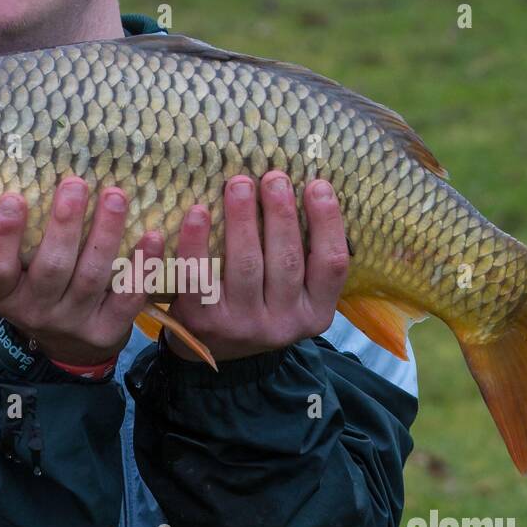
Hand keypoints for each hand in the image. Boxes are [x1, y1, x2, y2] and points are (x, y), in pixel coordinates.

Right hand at [0, 177, 163, 366]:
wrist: (67, 346)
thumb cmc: (38, 289)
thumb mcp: (14, 273)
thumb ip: (15, 241)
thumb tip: (21, 177)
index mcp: (4, 295)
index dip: (3, 236)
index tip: (13, 198)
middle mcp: (35, 312)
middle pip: (52, 268)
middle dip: (65, 224)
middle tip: (76, 184)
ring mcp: (72, 323)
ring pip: (92, 276)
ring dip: (106, 234)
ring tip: (115, 197)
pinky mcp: (106, 331)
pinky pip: (126, 297)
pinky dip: (141, 266)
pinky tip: (152, 237)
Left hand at [164, 172, 348, 362]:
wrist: (213, 350)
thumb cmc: (259, 303)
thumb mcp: (293, 292)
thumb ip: (302, 255)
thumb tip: (304, 188)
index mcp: (314, 312)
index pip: (331, 265)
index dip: (327, 222)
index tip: (317, 185)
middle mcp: (282, 324)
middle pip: (286, 261)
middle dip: (280, 214)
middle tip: (273, 177)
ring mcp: (242, 325)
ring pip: (245, 266)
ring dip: (242, 219)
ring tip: (239, 184)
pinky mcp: (203, 322)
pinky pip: (198, 278)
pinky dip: (195, 243)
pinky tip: (197, 213)